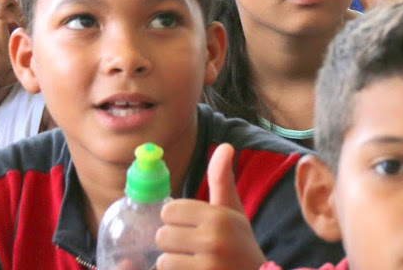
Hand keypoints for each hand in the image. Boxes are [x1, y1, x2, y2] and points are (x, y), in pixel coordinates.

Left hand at [156, 143, 265, 269]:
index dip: (176, 219)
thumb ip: (222, 179)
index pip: (170, 210)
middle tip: (191, 249)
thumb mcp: (233, 211)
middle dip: (173, 243)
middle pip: (163, 235)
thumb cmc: (240, 244)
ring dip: (174, 263)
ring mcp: (207, 266)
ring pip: (163, 260)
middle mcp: (213, 240)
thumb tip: (225, 145)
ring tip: (192, 263)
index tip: (190, 228)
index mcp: (219, 217)